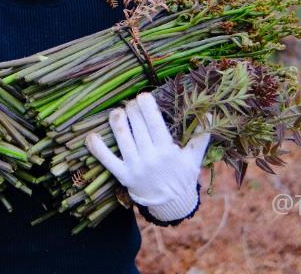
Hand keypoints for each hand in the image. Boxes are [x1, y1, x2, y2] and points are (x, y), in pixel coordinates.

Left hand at [85, 93, 209, 220]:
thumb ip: (201, 135)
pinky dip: (97, 147)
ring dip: (116, 120)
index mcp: (167, 150)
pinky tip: (91, 136)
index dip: (146, 105)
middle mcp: (150, 157)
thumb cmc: (183, 176)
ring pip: (121, 137)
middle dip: (132, 109)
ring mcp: (135, 166)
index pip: (154, 121)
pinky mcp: (123, 176)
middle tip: (131, 104)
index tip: (143, 96)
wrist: (171, 204)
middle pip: (137, 125)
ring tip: (116, 112)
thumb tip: (209, 113)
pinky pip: (106, 159)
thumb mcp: (194, 157)